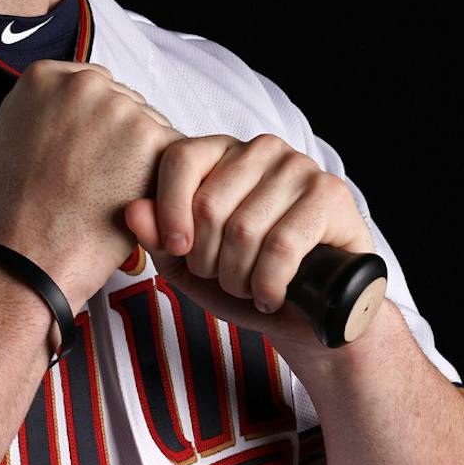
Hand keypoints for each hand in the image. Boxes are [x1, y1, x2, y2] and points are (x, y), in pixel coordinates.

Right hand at [0, 61, 177, 308]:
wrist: (34, 253)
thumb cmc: (23, 210)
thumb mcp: (15, 137)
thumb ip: (48, 109)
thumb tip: (75, 107)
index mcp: (44, 79)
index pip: (92, 84)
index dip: (94, 122)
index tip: (88, 145)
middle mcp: (82, 85)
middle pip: (125, 101)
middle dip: (121, 136)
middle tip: (98, 175)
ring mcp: (119, 109)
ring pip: (151, 125)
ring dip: (142, 155)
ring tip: (110, 191)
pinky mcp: (151, 138)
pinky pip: (173, 150)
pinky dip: (161, 177)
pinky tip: (131, 197)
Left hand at [123, 135, 375, 352]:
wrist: (308, 315)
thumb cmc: (247, 281)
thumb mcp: (188, 265)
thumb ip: (157, 237)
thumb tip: (133, 211)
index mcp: (225, 152)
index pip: (181, 158)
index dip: (169, 211)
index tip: (177, 249)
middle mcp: (263, 149)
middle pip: (209, 203)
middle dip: (208, 260)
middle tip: (225, 279)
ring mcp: (301, 168)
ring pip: (244, 229)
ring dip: (239, 278)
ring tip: (250, 289)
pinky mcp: (331, 195)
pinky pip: (282, 245)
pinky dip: (269, 284)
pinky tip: (272, 296)